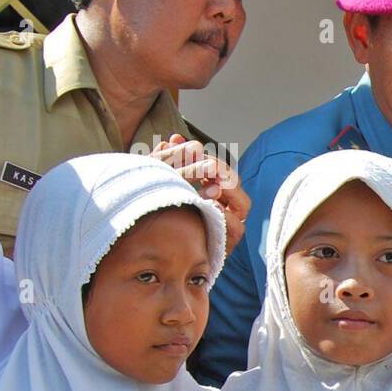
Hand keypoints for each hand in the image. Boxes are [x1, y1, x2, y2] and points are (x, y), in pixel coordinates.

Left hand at [152, 134, 249, 251]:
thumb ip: (167, 160)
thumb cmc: (156, 212)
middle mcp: (225, 208)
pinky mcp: (224, 245)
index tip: (196, 153)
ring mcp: (227, 226)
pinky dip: (225, 217)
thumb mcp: (161, 182)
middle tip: (207, 168)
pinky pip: (235, 229)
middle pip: (236, 185)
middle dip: (224, 174)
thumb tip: (173, 138)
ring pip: (243, 206)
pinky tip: (208, 206)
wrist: (148, 252)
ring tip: (210, 187)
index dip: (213, 161)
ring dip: (229, 194)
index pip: (223, 171)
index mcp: (212, 192)